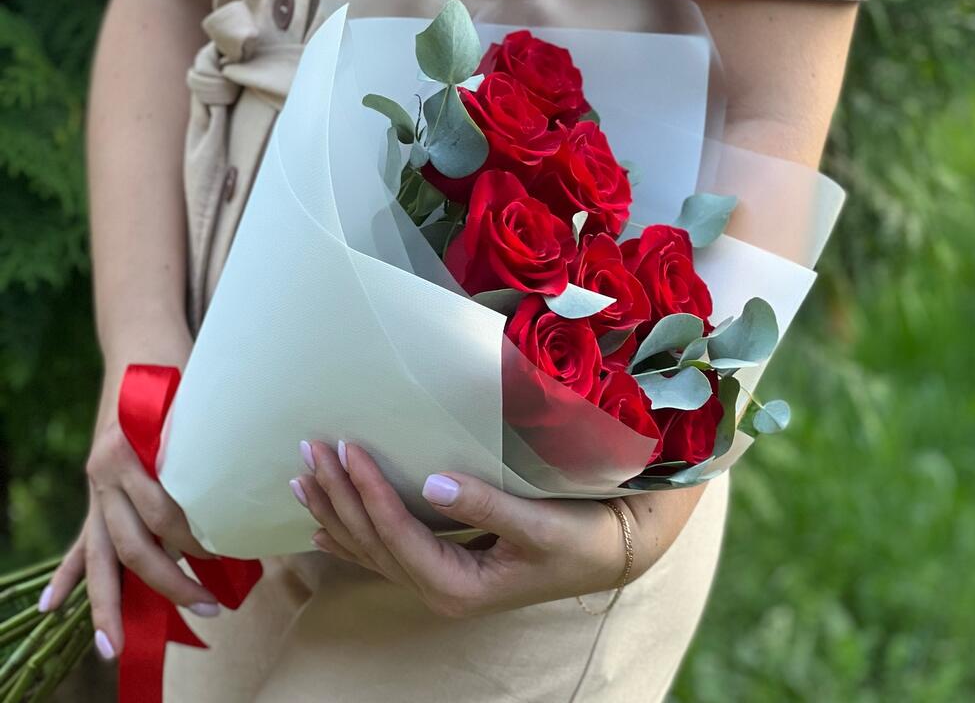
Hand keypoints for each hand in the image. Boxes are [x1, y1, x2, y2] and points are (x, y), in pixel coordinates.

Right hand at [40, 339, 217, 660]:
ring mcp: (97, 484)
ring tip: (113, 648)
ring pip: (102, 554)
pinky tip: (50, 606)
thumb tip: (242, 485)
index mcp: (132, 452)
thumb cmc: (181, 370)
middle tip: (209, 604)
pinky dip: (69, 572)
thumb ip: (208, 443)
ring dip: (112, 602)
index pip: (163, 513)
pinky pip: (83, 538)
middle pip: (135, 545)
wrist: (143, 343)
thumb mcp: (198, 404)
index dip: (194, 539)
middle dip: (170, 581)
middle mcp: (107, 473)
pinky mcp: (97, 489)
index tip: (225, 553)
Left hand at [291, 440, 638, 617]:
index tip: (347, 447)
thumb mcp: (539, 525)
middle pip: (373, 542)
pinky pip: (385, 554)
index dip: (369, 490)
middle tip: (309, 452)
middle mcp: (439, 590)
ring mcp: (438, 582)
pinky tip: (325, 527)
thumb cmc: (579, 539)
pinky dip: (353, 536)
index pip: (398, 532)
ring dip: (336, 512)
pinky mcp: (444, 567)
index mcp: (458, 585)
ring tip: (303, 480)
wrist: (608, 554)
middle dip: (339, 496)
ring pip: (372, 549)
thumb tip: (432, 482)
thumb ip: (486, 505)